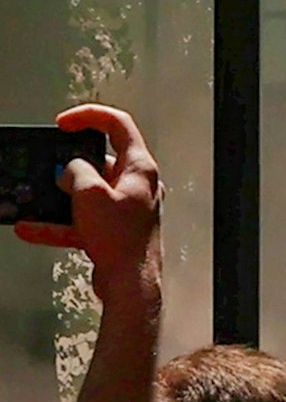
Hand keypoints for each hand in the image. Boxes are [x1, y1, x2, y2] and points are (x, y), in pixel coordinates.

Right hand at [17, 105, 162, 304]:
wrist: (130, 285)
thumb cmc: (120, 238)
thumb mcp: (89, 194)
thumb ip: (76, 171)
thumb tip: (71, 169)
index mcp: (140, 169)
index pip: (119, 126)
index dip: (89, 116)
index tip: (63, 123)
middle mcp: (138, 186)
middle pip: (100, 161)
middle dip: (69, 164)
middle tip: (48, 166)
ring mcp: (127, 209)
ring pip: (88, 193)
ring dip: (59, 196)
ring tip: (32, 197)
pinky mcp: (115, 231)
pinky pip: (82, 221)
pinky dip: (58, 223)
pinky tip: (29, 228)